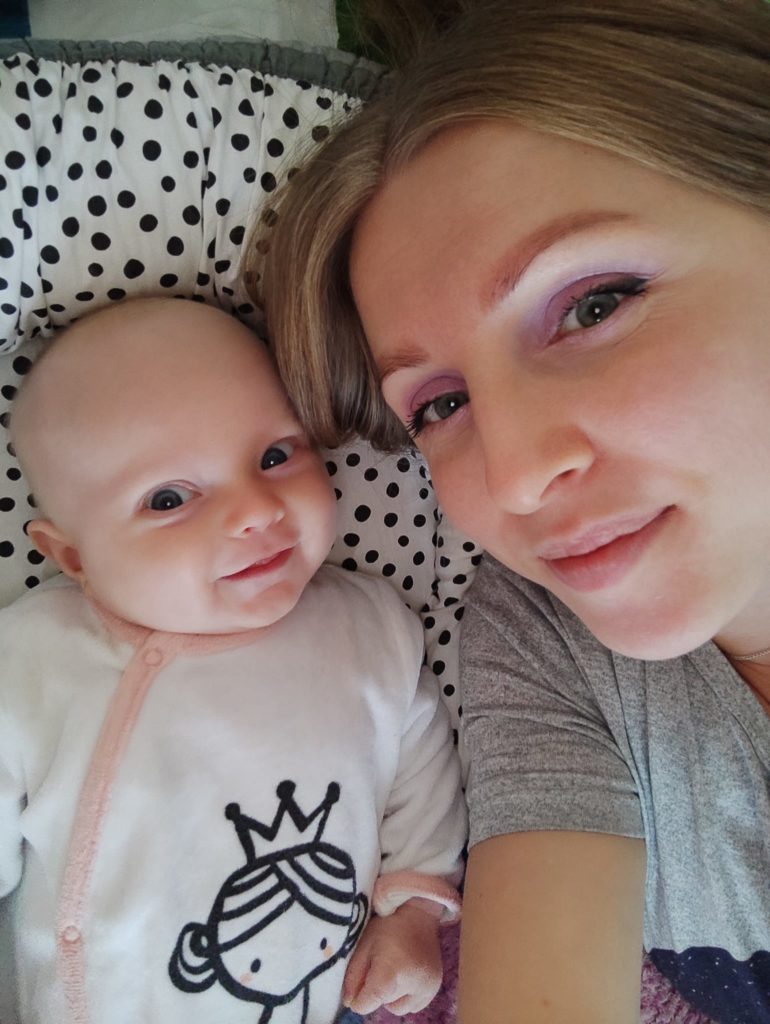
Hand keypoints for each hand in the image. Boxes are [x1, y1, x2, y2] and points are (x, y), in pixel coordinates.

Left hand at [342, 901, 442, 1015]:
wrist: (419, 912)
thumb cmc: (387, 925)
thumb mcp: (364, 944)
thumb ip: (353, 975)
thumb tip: (349, 1003)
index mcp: (391, 971)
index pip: (368, 1004)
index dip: (359, 998)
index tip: (359, 985)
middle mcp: (412, 984)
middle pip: (383, 1004)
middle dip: (377, 991)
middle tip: (380, 965)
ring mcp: (427, 988)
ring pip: (398, 1007)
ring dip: (391, 995)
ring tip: (394, 969)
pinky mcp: (435, 988)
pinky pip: (413, 1005)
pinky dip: (406, 995)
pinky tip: (406, 974)